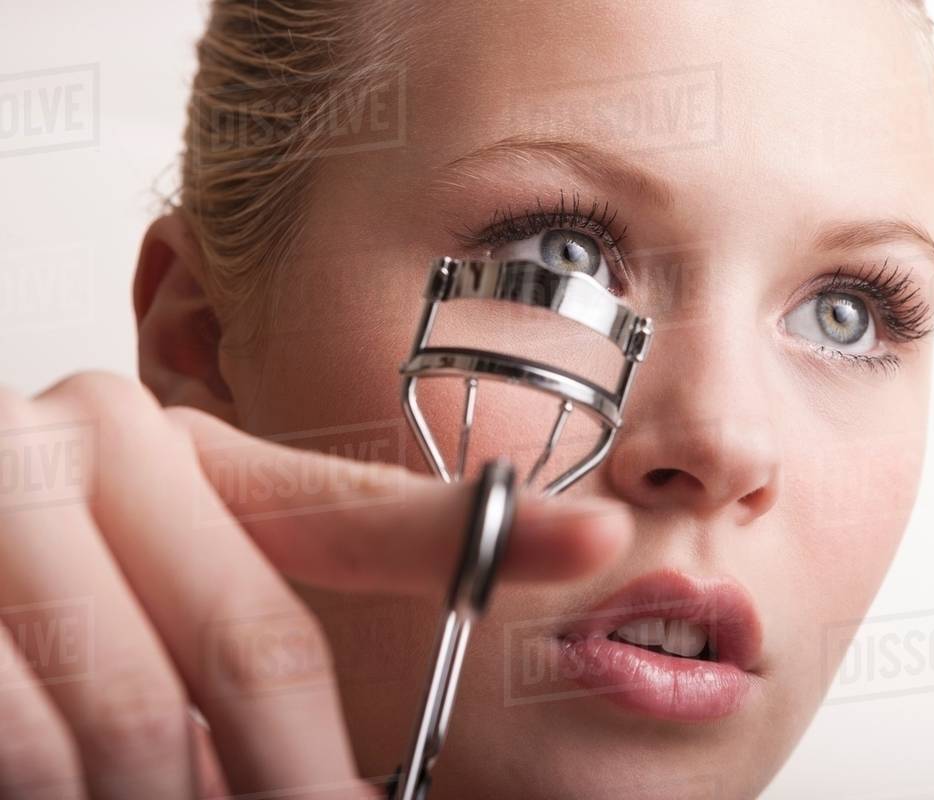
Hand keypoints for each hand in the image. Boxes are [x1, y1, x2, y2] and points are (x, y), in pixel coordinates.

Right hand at [0, 371, 632, 798]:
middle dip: (298, 780)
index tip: (600, 540)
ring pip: (132, 727)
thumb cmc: (30, 590)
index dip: (483, 536)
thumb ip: (285, 608)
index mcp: (169, 443)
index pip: (350, 512)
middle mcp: (81, 447)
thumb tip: (460, 656)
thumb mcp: (174, 571)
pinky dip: (73, 792)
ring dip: (178, 797)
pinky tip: (97, 790)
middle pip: (248, 653)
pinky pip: (33, 743)